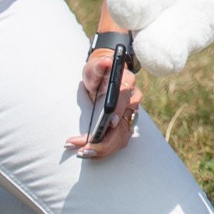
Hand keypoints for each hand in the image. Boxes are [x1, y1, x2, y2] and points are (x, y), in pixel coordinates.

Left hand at [65, 45, 143, 159]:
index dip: (118, 111)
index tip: (110, 122)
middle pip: (123, 126)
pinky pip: (117, 142)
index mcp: (127, 85)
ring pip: (121, 138)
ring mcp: (129, 116)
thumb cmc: (98, 72)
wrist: (102, 78)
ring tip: (82, 152)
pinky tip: (88, 151)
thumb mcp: (94, 67)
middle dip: (104, 141)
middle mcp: (132, 102)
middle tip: (85, 148)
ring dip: (102, 149)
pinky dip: (103, 150)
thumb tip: (106, 62)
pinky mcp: (124, 126)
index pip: (125, 99)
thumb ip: (99, 65)